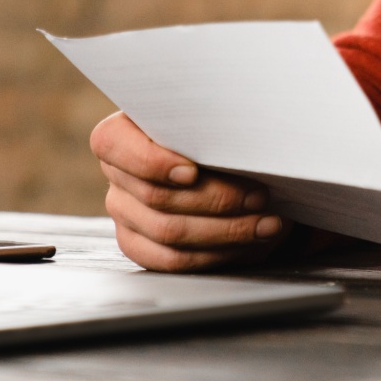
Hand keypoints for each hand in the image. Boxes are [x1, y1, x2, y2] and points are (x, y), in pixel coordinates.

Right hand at [90, 112, 289, 271]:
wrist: (230, 163)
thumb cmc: (220, 134)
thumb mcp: (215, 121)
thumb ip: (210, 126)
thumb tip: (235, 143)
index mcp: (122, 131)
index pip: (113, 145)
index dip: (152, 162)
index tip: (193, 171)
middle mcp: (117, 173)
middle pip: (156, 196)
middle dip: (216, 199)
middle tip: (259, 195)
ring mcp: (124, 212)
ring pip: (169, 232)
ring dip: (227, 229)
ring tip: (266, 223)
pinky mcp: (138, 244)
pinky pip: (172, 260)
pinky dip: (217, 252)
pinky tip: (250, 241)